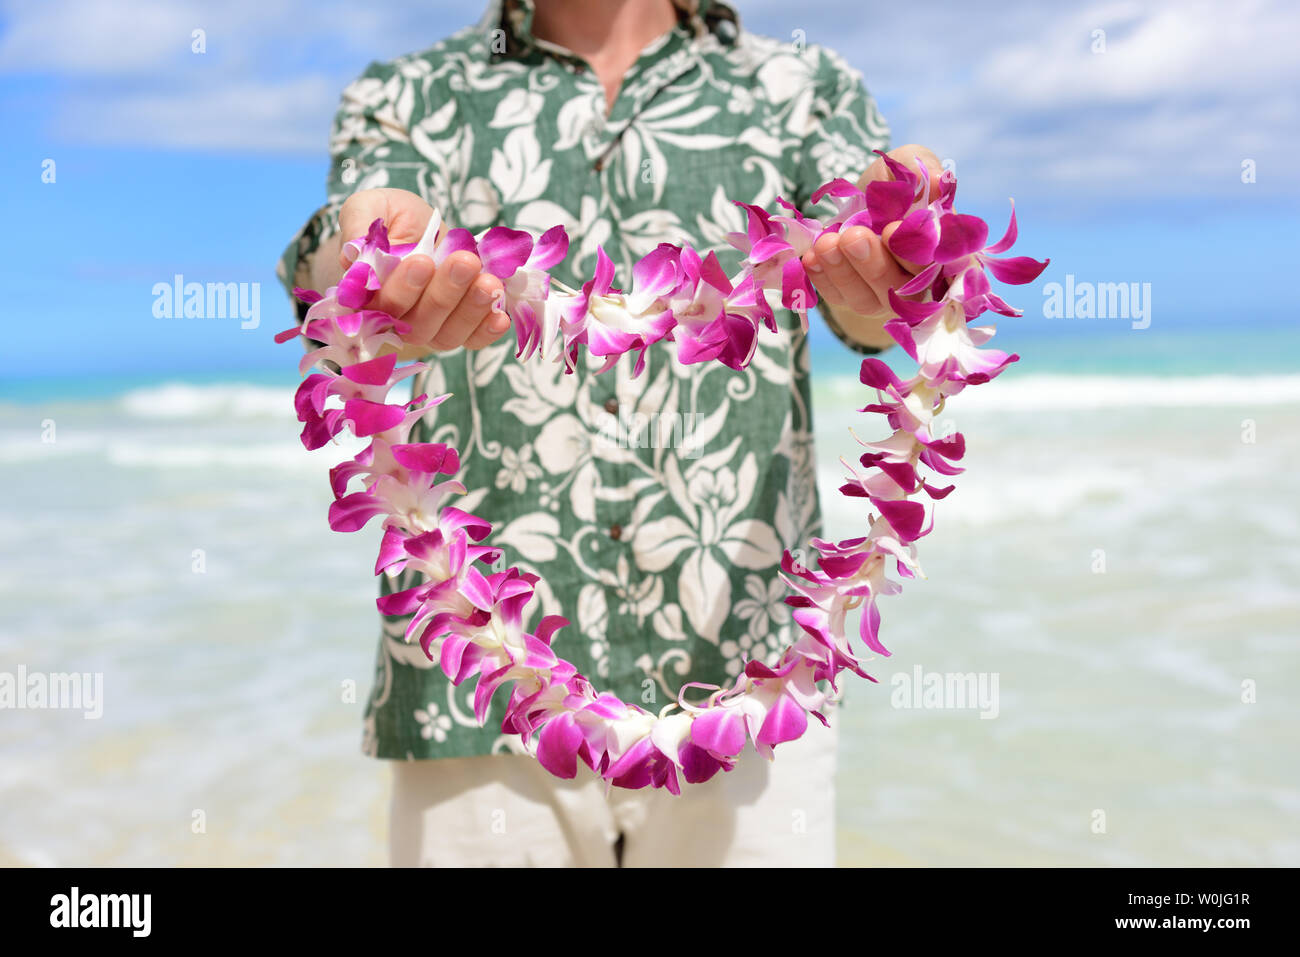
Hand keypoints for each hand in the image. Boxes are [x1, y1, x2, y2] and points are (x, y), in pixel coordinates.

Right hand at [337, 188, 509, 352]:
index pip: (379, 302)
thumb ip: (359, 224)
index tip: (422, 260)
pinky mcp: (457, 329)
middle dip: (444, 293)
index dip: (401, 287)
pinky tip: (500, 316)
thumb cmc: (391, 219)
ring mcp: (428, 328)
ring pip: (446, 334)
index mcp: (364, 294)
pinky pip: (471, 341)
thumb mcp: (369, 206)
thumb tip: (353, 254)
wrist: (419, 230)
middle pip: (416, 322)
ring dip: (470, 310)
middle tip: (465, 262)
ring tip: (489, 282)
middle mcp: (394, 320)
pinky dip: (486, 332)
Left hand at [800, 144, 944, 322]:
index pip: (937, 263)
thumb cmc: (890, 186)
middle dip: (873, 263)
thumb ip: (922, 170)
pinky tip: (812, 256)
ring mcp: (885, 296)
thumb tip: (941, 180)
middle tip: (852, 235)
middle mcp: (918, 282)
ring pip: (867, 299)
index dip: (915, 251)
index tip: (892, 228)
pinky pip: (839, 299)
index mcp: (941, 251)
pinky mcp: (854, 299)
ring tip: (826, 243)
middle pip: (901, 288)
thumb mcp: (904, 164)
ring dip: (843, 272)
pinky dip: (823, 279)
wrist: (859, 203)